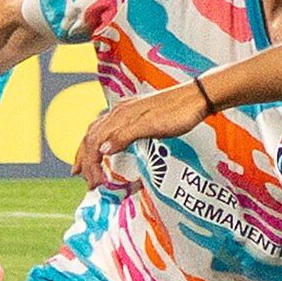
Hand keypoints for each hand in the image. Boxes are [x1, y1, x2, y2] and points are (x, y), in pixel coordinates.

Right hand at [74, 79, 207, 187]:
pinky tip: (106, 147)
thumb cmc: (178, 113)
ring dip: (89, 150)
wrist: (196, 98)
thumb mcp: (152, 126)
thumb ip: (125, 135)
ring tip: (86, 166)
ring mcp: (126, 111)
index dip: (90, 163)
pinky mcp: (135, 113)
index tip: (94, 182)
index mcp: (120, 115)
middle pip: (91, 136)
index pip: (94, 141)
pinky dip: (101, 141)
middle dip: (85, 159)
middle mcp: (119, 112)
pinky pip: (109, 128)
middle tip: (86, 180)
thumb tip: (101, 149)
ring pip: (98, 131)